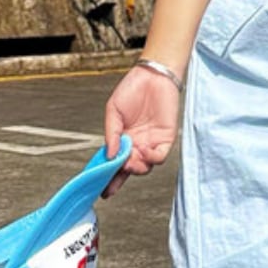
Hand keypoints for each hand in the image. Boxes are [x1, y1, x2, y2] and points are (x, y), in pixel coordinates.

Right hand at [102, 63, 180, 197]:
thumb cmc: (131, 90)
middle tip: (118, 167)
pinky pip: (159, 157)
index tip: (102, 191)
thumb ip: (111, 133)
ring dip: (136, 167)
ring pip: (145, 167)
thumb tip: (108, 155)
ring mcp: (151, 143)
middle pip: (129, 169)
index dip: (108, 178)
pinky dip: (151, 158)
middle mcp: (136, 145)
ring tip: (129, 160)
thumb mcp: (113, 111)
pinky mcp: (166, 139)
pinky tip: (144, 151)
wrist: (153, 76)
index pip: (115, 163)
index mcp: (121, 140)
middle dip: (122, 173)